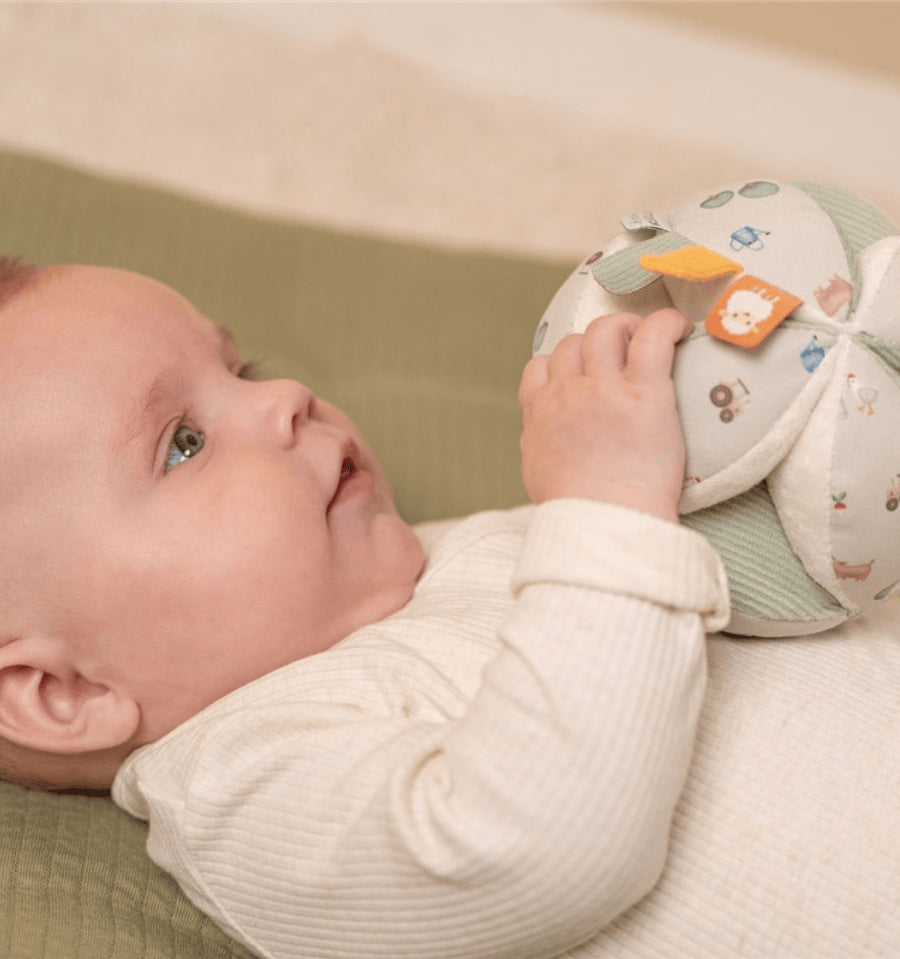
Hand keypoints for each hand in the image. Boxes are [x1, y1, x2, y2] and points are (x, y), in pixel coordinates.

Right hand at [518, 310, 691, 522]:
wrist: (603, 522)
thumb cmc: (575, 510)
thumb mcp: (537, 471)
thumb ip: (538, 441)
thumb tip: (543, 431)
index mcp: (540, 411)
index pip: (541, 365)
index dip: (563, 364)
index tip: (581, 373)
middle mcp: (567, 392)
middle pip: (574, 342)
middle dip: (595, 343)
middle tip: (622, 356)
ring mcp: (604, 389)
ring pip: (606, 330)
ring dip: (626, 328)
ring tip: (647, 340)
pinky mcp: (645, 392)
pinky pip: (651, 336)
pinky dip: (664, 323)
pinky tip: (677, 327)